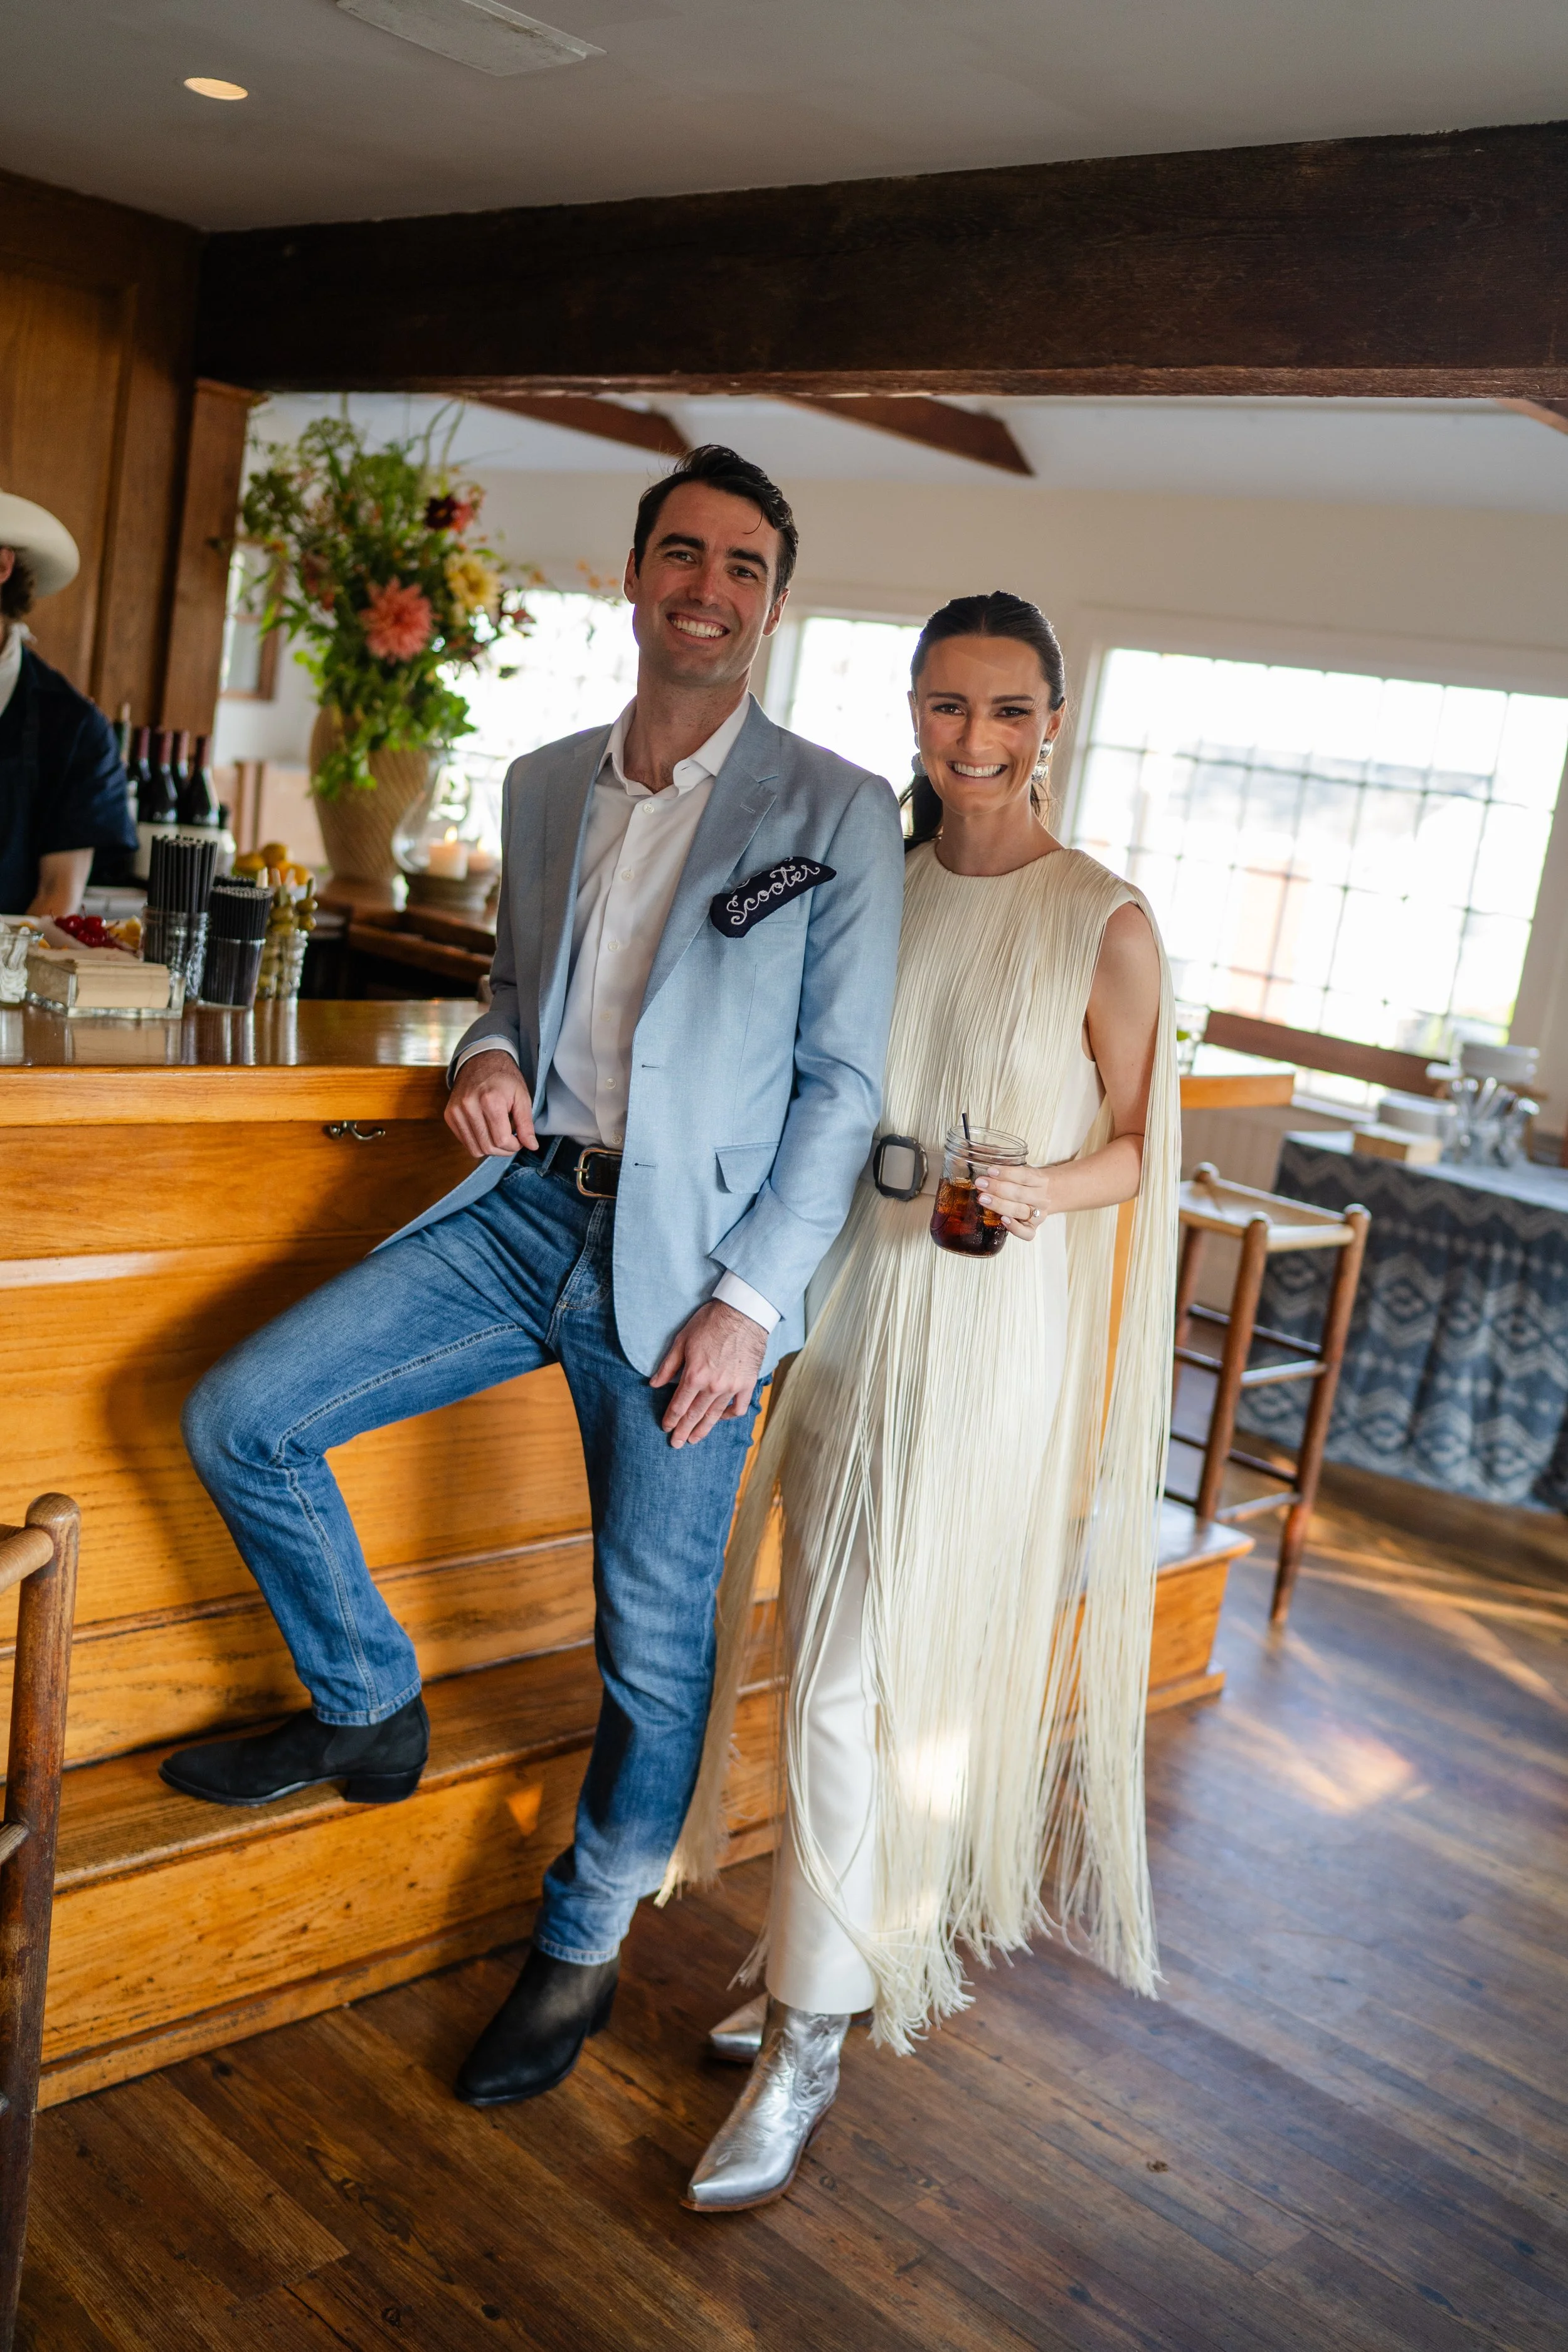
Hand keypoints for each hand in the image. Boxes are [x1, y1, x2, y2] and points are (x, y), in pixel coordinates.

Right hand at [445, 1050, 536, 1157]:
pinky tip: (487, 1130)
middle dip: (504, 1150)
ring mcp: (456, 1111)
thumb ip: (526, 1124)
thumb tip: (532, 1146)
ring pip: (475, 1148)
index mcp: (490, 1100)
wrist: (481, 1061)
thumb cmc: (504, 1079)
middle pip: (488, 1147)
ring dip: (491, 1148)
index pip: (502, 1140)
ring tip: (499, 1135)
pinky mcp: (449, 1115)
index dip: (515, 1146)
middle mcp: (469, 1106)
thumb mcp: (522, 1097)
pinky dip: (478, 1142)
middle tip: (512, 1140)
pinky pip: (465, 1142)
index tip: (520, 1140)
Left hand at [652, 1301, 766, 1447]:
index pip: (678, 1405)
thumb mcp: (682, 1340)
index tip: (665, 1427)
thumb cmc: (710, 1323)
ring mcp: (732, 1387)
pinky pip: (738, 1407)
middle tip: (676, 1444)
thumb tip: (654, 1384)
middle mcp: (712, 1386)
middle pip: (694, 1415)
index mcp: (694, 1375)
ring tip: (694, 1439)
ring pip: (714, 1415)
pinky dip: (728, 1416)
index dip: (670, 1418)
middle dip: (683, 1430)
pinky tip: (720, 1418)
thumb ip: (668, 1366)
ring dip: (703, 1429)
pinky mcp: (747, 1384)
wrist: (743, 1313)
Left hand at [975, 1159, 1058, 1239]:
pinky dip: (1015, 1228)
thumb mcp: (1019, 1169)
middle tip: (981, 1184)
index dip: (1007, 1173)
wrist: (1045, 1196)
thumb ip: (1002, 1163)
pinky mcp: (1033, 1228)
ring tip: (983, 1199)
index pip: (1025, 1176)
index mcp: (1039, 1180)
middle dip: (998, 1188)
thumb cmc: (1025, 1183)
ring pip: (1020, 1211)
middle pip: (1020, 1194)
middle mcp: (1041, 1198)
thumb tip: (975, 1152)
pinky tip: (1002, 1220)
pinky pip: (1027, 1233)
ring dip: (1000, 1205)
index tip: (990, 1170)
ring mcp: (1038, 1215)